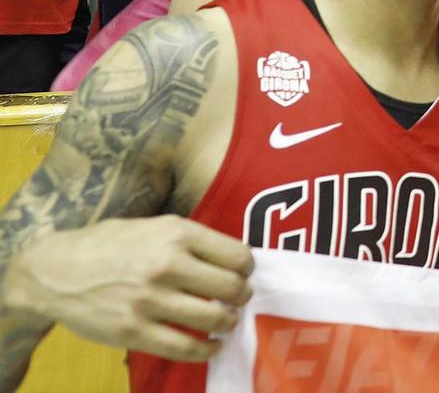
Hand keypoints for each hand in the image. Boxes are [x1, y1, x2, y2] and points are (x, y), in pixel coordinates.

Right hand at [0, 216, 253, 361]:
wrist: (53, 272)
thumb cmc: (107, 245)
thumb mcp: (153, 226)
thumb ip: (189, 240)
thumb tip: (230, 260)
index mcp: (177, 233)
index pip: (238, 255)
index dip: (246, 269)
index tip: (242, 274)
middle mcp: (167, 264)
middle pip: (233, 287)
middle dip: (241, 296)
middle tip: (236, 300)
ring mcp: (150, 300)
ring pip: (215, 319)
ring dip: (228, 323)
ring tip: (225, 322)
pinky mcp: (133, 332)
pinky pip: (186, 347)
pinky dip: (207, 350)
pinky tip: (211, 346)